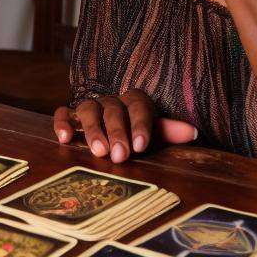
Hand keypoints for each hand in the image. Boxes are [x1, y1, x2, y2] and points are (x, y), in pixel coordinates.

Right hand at [53, 90, 197, 162]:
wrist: (116, 128)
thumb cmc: (137, 132)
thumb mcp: (154, 133)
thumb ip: (169, 132)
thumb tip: (193, 133)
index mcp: (135, 101)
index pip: (139, 108)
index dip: (140, 125)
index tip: (141, 145)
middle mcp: (112, 101)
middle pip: (113, 111)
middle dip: (118, 133)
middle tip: (120, 155)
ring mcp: (91, 107)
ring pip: (89, 110)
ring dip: (93, 130)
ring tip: (98, 151)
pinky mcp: (71, 115)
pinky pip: (63, 113)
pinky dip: (62, 123)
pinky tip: (64, 139)